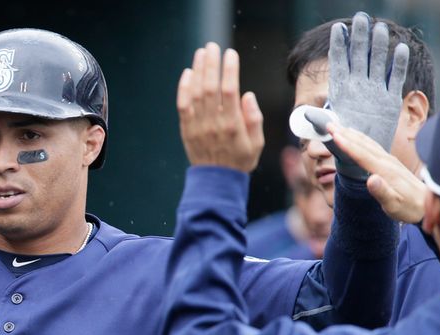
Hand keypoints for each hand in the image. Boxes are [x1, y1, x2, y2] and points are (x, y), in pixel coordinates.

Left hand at [176, 43, 263, 172]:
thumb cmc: (240, 161)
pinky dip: (184, 88)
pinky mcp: (186, 129)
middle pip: (210, 87)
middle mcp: (214, 124)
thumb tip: (247, 95)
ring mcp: (198, 126)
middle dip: (211, 64)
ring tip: (201, 53)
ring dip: (198, 71)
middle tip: (212, 47)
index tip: (231, 54)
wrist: (216, 182)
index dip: (229, 70)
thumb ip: (254, 119)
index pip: (230, 91)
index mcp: (233, 125)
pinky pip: (183, 105)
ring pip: (196, 93)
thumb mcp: (257, 143)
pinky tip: (188, 73)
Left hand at [327, 12, 409, 179]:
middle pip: (358, 57)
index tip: (338, 28)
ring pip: (377, 63)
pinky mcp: (389, 99)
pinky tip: (400, 49)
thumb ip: (320, 123)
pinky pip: (395, 78)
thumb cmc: (340, 148)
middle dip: (359, 37)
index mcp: (341, 93)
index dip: (339, 46)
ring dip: (378, 45)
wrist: (360, 159)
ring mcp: (374, 92)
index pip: (338, 65)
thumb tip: (306, 113)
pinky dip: (399, 64)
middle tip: (362, 17)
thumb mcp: (328, 135)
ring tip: (379, 27)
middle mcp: (358, 88)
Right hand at [327, 122, 424, 222]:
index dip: (347, 144)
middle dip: (345, 134)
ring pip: (367, 143)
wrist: (427, 204)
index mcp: (385, 170)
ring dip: (351, 134)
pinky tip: (356, 137)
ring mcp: (389, 160)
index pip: (362, 154)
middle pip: (363, 144)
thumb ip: (382, 192)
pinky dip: (361, 139)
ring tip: (338, 127)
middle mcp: (387, 161)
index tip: (334, 135)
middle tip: (329, 125)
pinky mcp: (390, 162)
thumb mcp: (394, 204)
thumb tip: (370, 180)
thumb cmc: (409, 207)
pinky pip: (372, 146)